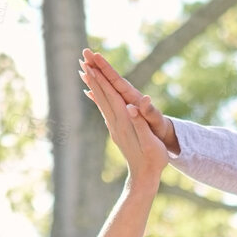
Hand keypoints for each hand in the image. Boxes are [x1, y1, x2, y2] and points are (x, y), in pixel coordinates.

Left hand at [79, 50, 168, 188]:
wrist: (144, 177)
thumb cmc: (153, 159)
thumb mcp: (151, 142)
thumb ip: (141, 123)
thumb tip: (132, 107)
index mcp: (125, 122)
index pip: (111, 96)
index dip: (102, 80)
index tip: (91, 65)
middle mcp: (116, 123)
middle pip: (102, 96)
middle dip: (93, 77)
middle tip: (82, 60)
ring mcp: (114, 127)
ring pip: (100, 101)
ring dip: (92, 85)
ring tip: (83, 70)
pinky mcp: (116, 131)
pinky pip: (104, 110)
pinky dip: (97, 98)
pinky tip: (91, 93)